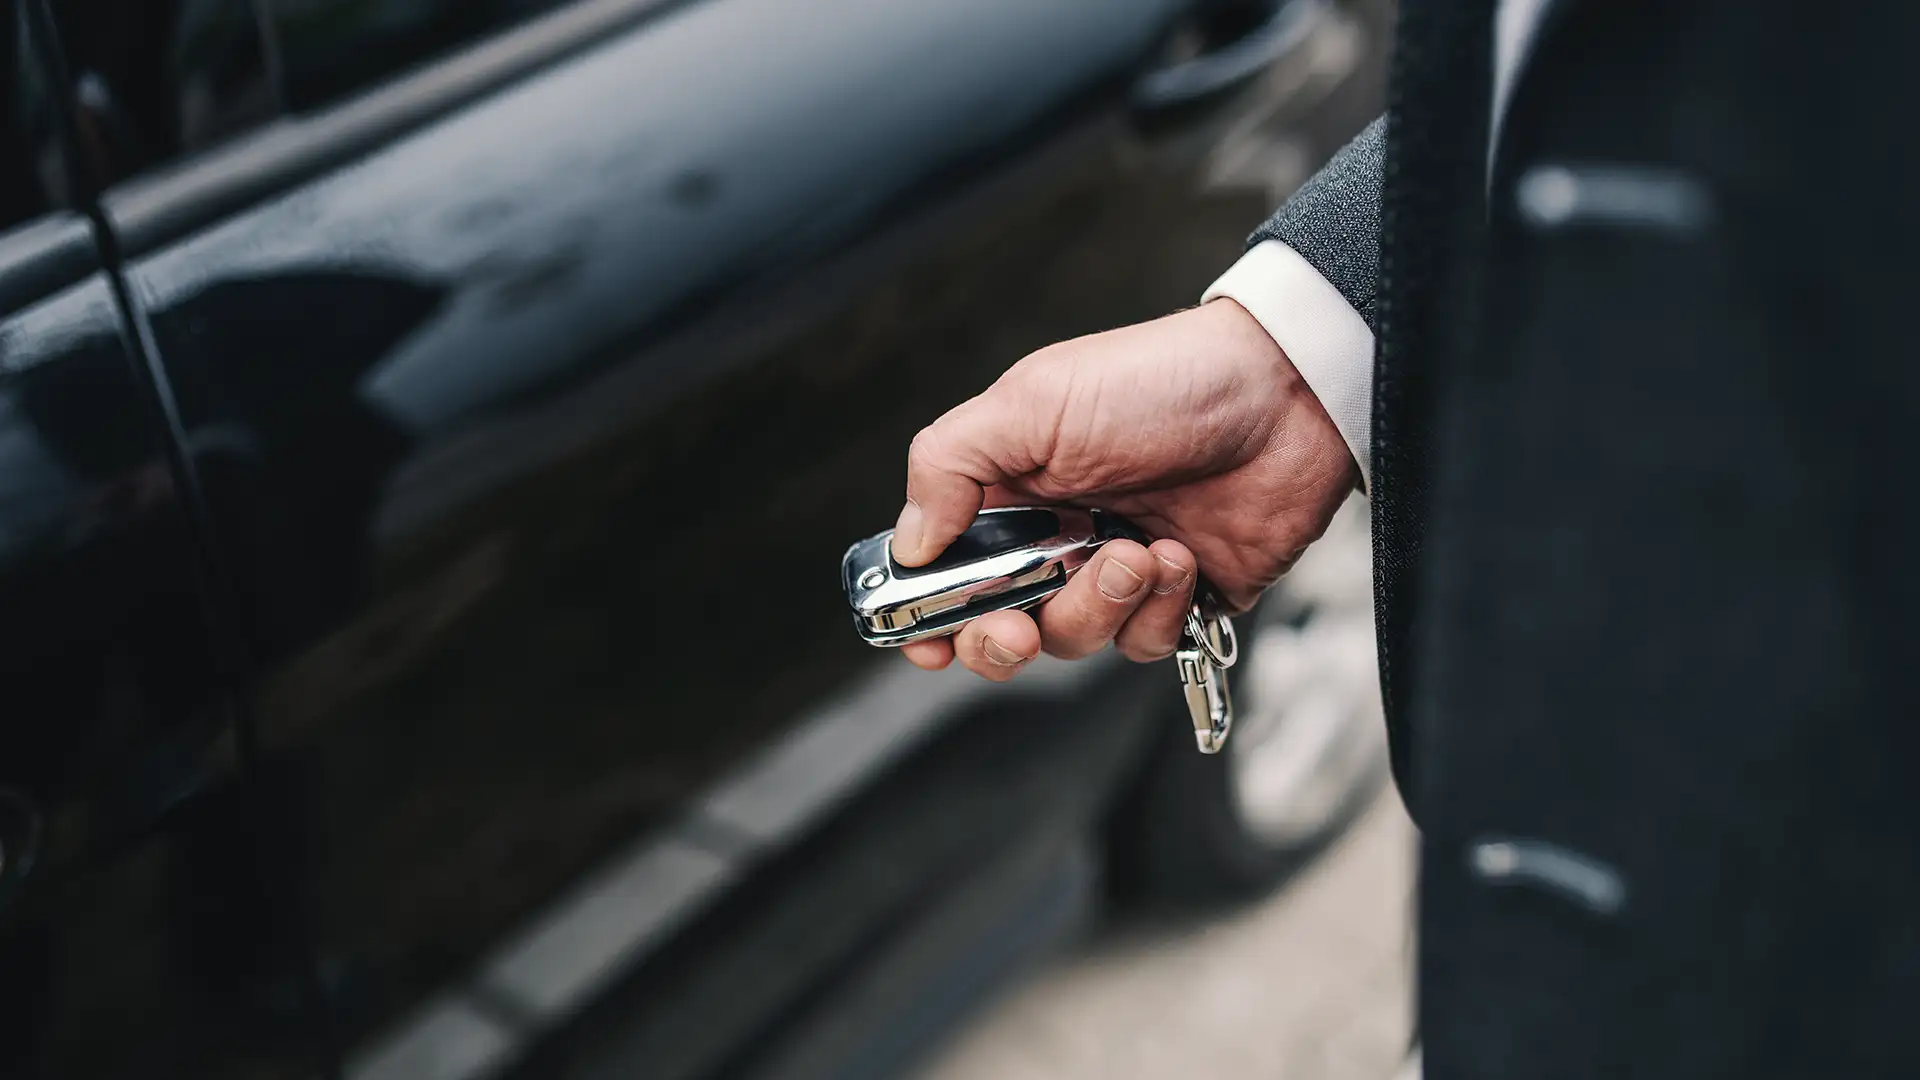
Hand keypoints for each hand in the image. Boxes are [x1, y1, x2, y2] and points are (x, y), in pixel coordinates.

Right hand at [893, 298, 1357, 680]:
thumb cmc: (1159, 382)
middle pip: (999, 627)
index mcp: (1010, 490)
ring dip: (1098, 606)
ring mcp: (1118, 571)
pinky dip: (1158, 611)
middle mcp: (1057, 535)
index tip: (928, 642)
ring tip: (1138, 552)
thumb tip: (909, 543)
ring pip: (1073, 641)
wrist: (1285, 395)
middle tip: (1017, 626)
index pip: (945, 569)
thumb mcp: (1033, 401)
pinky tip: (1180, 559)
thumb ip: (950, 465)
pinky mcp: (1181, 598)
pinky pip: (1145, 644)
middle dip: (1001, 639)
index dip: (927, 614)